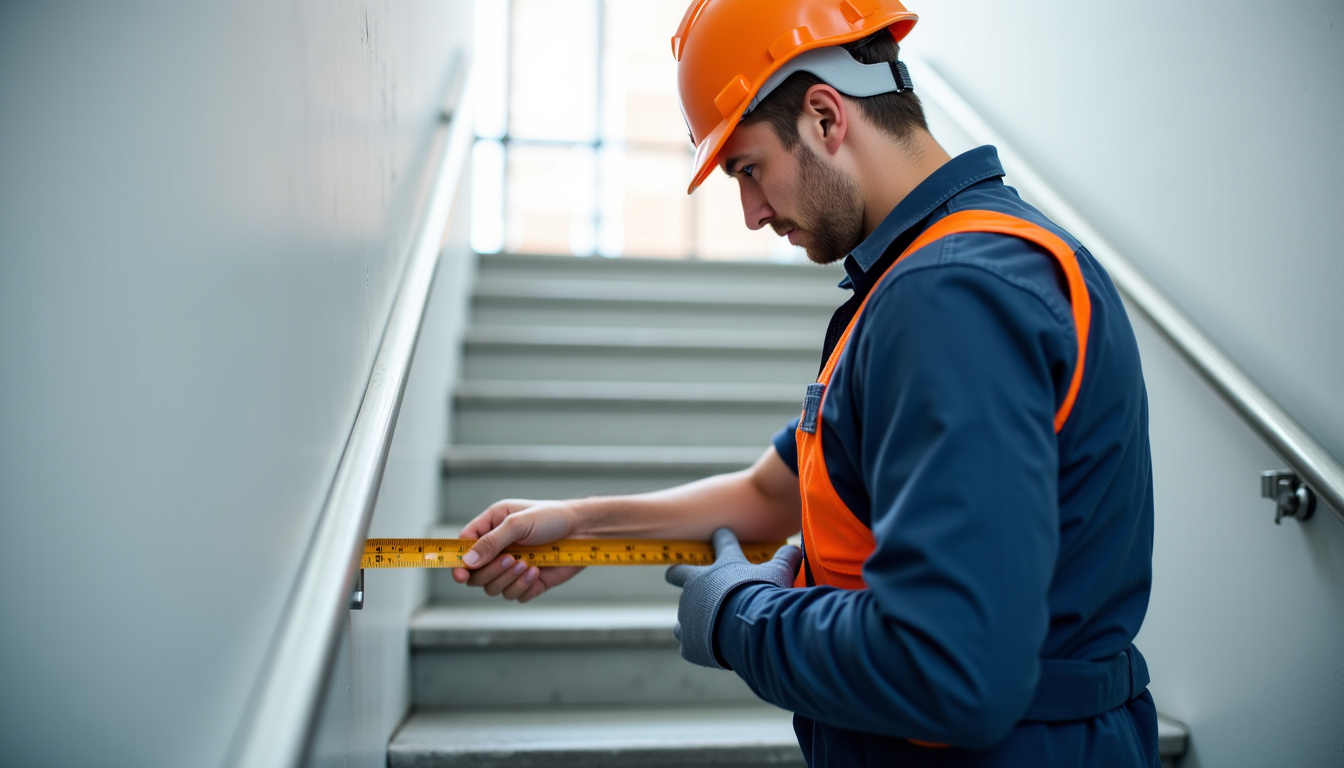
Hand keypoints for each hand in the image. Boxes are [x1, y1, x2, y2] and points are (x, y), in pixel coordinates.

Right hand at [451, 499, 584, 601]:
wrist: (583, 530)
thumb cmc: (552, 517)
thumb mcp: (518, 523)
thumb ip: (491, 542)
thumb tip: (467, 562)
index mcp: (491, 527)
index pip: (463, 547)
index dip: (459, 562)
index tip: (461, 575)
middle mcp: (498, 548)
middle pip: (475, 574)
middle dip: (491, 571)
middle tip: (511, 560)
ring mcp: (512, 567)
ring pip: (493, 588)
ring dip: (508, 580)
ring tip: (528, 565)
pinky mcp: (528, 582)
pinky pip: (514, 595)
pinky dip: (523, 587)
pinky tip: (537, 572)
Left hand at [665, 527, 801, 668]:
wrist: (748, 627)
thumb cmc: (763, 595)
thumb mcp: (779, 573)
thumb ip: (785, 559)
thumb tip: (796, 548)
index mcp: (722, 567)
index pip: (723, 543)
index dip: (723, 537)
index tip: (721, 533)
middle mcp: (697, 587)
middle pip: (678, 573)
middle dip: (676, 573)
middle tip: (674, 574)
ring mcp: (688, 614)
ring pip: (684, 613)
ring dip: (693, 617)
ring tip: (706, 626)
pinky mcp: (688, 641)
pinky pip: (688, 643)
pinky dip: (696, 645)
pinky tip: (707, 648)